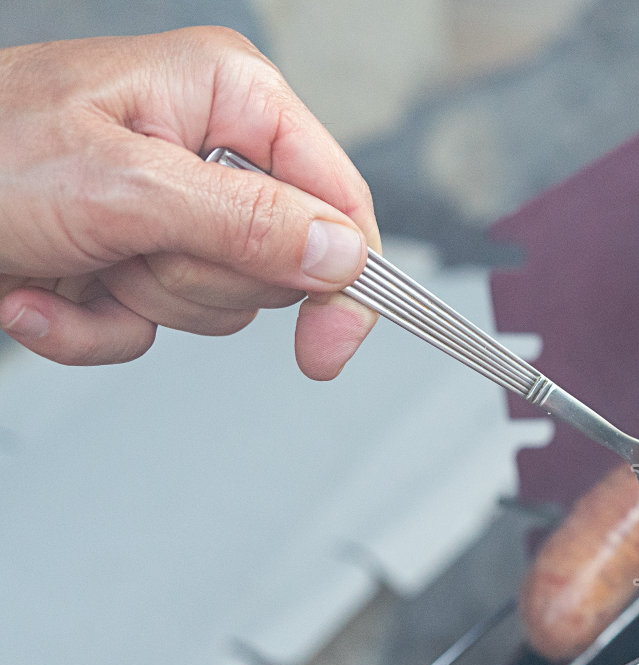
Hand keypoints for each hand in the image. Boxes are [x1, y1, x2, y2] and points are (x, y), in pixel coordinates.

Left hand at [0, 28, 380, 378]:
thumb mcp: (123, 187)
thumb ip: (247, 222)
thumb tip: (345, 254)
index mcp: (228, 98)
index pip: (339, 199)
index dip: (345, 278)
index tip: (329, 345)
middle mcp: (210, 147)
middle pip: (278, 263)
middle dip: (195, 278)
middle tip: (127, 248)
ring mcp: (172, 207)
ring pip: (218, 304)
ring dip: (138, 303)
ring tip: (76, 256)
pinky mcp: (133, 256)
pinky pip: (154, 328)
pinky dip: (93, 326)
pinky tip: (44, 288)